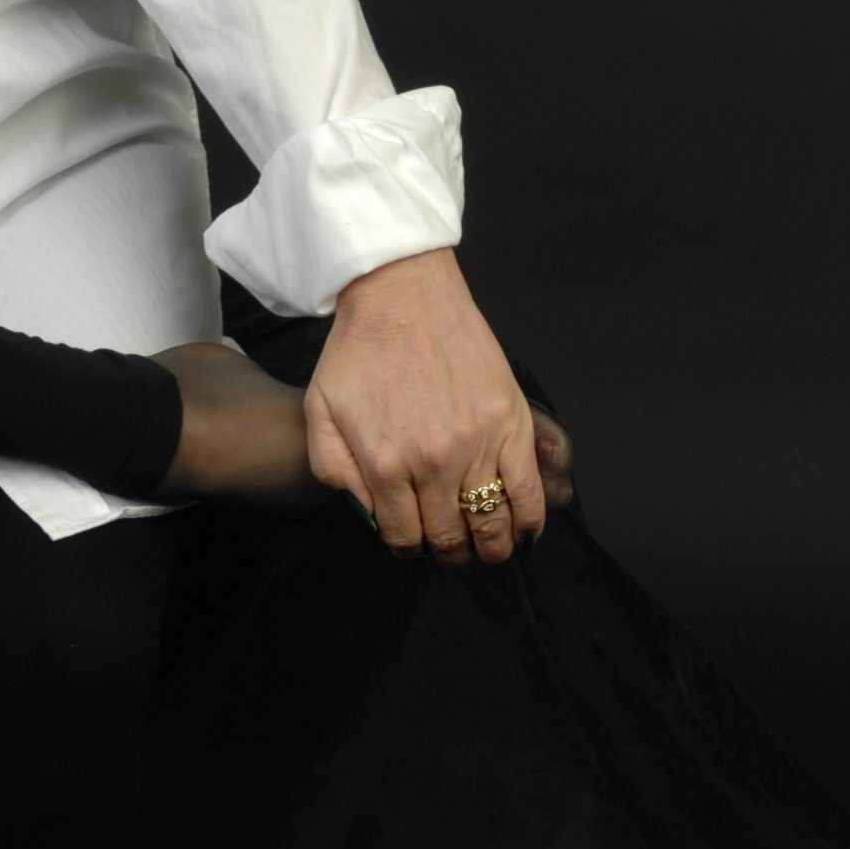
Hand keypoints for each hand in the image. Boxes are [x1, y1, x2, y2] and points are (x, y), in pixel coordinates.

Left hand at [302, 247, 574, 567]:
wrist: (401, 296)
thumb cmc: (358, 349)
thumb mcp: (320, 411)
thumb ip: (333, 469)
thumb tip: (365, 513)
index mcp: (386, 465)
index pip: (403, 536)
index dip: (407, 548)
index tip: (413, 545)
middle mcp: (434, 464)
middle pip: (449, 537)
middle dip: (448, 552)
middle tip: (449, 550)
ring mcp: (477, 446)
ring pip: (492, 524)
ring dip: (490, 547)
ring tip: (486, 548)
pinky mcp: (510, 424)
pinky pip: (529, 491)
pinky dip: (529, 520)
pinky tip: (523, 530)